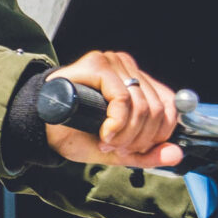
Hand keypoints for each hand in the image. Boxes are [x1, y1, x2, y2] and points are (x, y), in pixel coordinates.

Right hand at [43, 50, 184, 169]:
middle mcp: (128, 67)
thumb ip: (147, 153)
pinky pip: (123, 100)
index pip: (170, 106)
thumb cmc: (76, 132)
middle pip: (157, 110)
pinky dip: (117, 124)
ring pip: (143, 106)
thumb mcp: (118, 148)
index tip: (135, 149)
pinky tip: (104, 133)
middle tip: (118, 148)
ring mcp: (113, 63)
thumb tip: (176, 154)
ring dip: (127, 135)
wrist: (41, 127)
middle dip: (140, 139)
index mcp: (137, 81)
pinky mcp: (98, 65)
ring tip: (108, 141)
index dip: (158, 136)